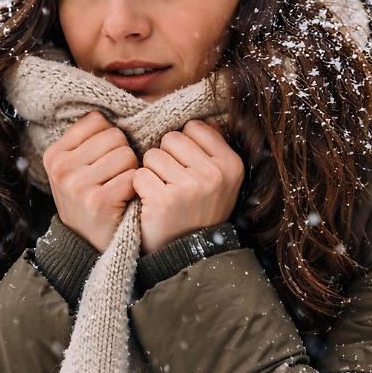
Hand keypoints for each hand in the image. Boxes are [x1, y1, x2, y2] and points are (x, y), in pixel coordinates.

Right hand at [43, 110, 139, 251]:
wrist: (88, 248)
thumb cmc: (89, 201)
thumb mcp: (75, 170)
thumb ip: (88, 141)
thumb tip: (117, 108)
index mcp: (54, 155)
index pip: (97, 121)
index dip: (110, 138)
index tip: (104, 160)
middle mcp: (62, 169)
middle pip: (115, 135)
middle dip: (124, 154)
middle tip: (115, 177)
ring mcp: (78, 186)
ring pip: (127, 154)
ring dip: (132, 171)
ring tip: (119, 188)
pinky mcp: (99, 202)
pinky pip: (133, 176)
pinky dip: (136, 188)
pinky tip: (125, 200)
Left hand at [133, 119, 244, 254]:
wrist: (189, 256)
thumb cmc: (199, 211)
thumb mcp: (220, 180)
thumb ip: (212, 147)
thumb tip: (201, 116)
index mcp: (231, 164)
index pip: (195, 127)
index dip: (184, 146)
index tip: (187, 169)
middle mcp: (214, 174)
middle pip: (171, 138)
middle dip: (166, 157)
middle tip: (173, 183)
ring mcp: (190, 187)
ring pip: (152, 155)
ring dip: (152, 173)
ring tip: (164, 193)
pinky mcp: (165, 200)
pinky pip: (139, 174)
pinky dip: (139, 188)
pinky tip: (152, 204)